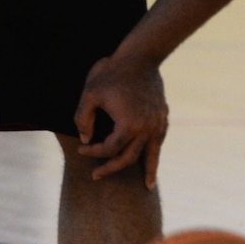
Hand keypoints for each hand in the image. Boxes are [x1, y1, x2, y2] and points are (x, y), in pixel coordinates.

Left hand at [75, 55, 167, 184]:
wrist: (141, 56)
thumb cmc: (112, 73)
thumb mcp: (89, 94)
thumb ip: (83, 119)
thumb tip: (85, 139)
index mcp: (128, 125)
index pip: (108, 149)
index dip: (92, 152)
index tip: (82, 149)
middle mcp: (147, 129)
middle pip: (129, 158)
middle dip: (111, 168)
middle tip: (96, 176)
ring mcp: (158, 124)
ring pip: (151, 154)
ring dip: (148, 170)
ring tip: (147, 186)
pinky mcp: (163, 117)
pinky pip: (159, 141)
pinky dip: (156, 152)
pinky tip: (153, 160)